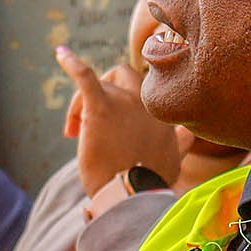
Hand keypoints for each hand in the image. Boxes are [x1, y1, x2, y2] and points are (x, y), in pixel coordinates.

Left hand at [58, 47, 182, 196]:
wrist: (132, 195)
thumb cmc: (147, 182)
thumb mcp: (173, 159)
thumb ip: (181, 143)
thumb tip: (189, 134)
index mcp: (161, 112)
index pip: (144, 88)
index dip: (125, 104)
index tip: (115, 129)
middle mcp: (146, 102)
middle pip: (124, 76)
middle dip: (105, 92)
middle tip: (87, 123)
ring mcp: (125, 102)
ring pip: (103, 82)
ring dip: (84, 101)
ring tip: (74, 129)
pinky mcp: (100, 108)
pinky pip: (86, 75)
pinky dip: (71, 63)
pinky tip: (60, 54)